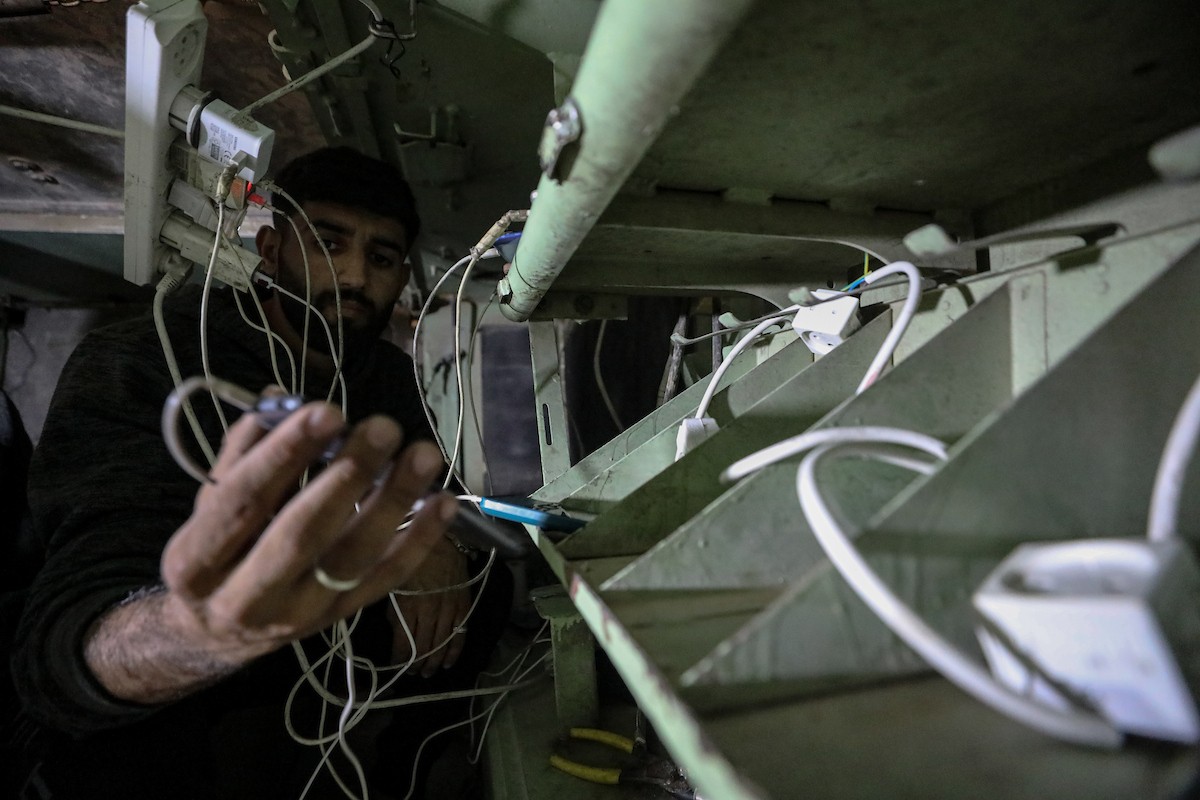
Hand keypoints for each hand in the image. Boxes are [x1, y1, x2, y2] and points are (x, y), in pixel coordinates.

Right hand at [85, 402, 457, 703]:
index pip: (242, 502)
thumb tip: (280, 397)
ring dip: (393, 504)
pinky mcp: (339, 619)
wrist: (215, 633)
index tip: (326, 412)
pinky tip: (443, 501)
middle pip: (301, 535)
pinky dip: (419, 540)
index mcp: (196, 562)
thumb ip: (243, 451)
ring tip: (422, 456)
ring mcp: (298, 615)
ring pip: (352, 560)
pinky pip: (386, 580)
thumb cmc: (217, 550)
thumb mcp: (209, 504)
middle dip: (346, 478)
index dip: (283, 455)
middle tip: (383, 428)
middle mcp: (244, 598)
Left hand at [388, 537, 470, 676]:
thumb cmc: (410, 552)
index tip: (396, 667)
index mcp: (408, 607)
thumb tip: (395, 631)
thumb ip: (393, 608)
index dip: (400, 660)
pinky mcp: (463, 604)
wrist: (442, 535)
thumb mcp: (392, 581)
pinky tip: (449, 662)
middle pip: (424, 648)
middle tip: (413, 674)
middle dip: (417, 664)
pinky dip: (455, 650)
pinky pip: (461, 632)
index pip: (404, 645)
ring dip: (434, 661)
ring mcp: (449, 609)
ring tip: (428, 673)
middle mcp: (430, 612)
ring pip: (442, 643)